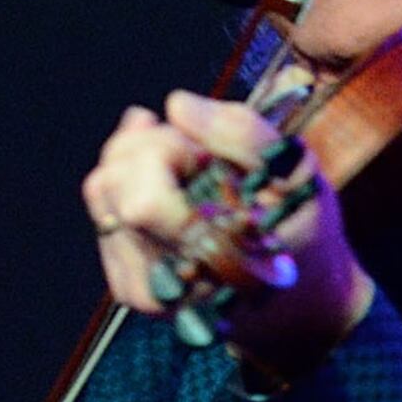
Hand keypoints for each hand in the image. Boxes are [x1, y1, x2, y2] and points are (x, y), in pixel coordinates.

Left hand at [83, 90, 372, 384]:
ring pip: (102, 189)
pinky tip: (167, 179)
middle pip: (114, 182)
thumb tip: (176, 105)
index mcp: (212, 265)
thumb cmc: (299, 226)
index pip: (141, 200)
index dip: (167, 154)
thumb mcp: (296, 172)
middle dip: (153, 146)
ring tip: (185, 166)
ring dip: (139, 160)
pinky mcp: (126, 285)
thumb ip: (243, 133)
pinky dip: (130, 181)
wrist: (298, 296)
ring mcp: (142, 290)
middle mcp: (168, 285)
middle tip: (198, 155)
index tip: (204, 155)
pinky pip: (102, 207)